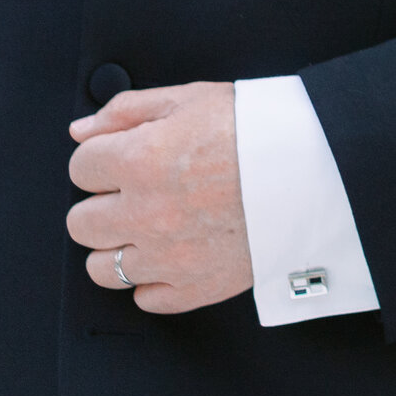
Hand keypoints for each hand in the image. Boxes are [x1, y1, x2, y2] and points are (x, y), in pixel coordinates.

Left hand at [66, 82, 252, 313]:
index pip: (80, 168)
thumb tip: (80, 131)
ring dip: (119, 246)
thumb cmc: (256, 128)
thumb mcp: (189, 98)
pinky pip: (144, 297)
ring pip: (101, 268)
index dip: (103, 158)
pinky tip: (175, 251)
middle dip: (103, 203)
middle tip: (137, 191)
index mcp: (139, 160)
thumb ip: (126, 111)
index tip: (126, 157)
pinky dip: (154, 278)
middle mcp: (145, 213)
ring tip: (151, 225)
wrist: (315, 167)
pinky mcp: (194, 287)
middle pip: (81, 223)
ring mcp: (167, 256)